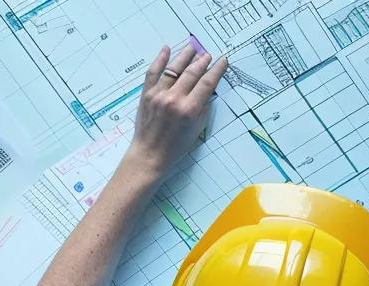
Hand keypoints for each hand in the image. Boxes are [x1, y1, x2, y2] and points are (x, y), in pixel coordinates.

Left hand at [122, 43, 227, 180]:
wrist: (150, 154)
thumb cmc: (176, 147)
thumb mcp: (197, 129)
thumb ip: (203, 107)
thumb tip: (207, 89)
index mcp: (190, 109)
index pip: (207, 83)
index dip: (216, 70)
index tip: (222, 61)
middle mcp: (174, 99)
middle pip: (192, 73)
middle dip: (202, 61)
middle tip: (207, 54)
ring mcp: (158, 95)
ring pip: (173, 69)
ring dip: (184, 56)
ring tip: (192, 47)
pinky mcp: (146, 95)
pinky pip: (153, 73)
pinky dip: (159, 59)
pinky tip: (166, 49)